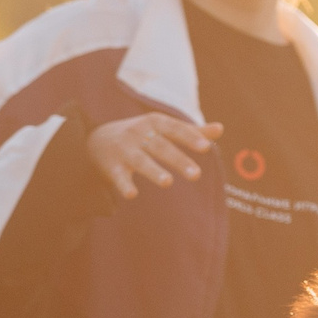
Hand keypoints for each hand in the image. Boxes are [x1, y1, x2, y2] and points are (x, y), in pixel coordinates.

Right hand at [88, 113, 220, 197]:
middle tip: (196, 175)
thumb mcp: (163, 128)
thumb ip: (191, 131)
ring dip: (154, 171)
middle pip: (161, 147)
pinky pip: (119, 176)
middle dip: (178, 160)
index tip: (206, 147)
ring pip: (141, 161)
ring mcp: (125, 150)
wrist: (96, 139)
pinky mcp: (112, 167)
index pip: (175, 129)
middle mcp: (139, 134)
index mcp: (155, 123)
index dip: (189, 138)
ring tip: (168, 182)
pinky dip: (124, 185)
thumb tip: (220, 129)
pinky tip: (132, 195)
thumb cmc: (140, 134)